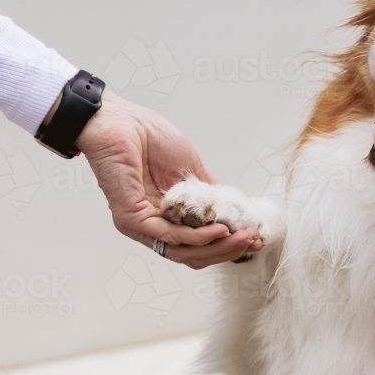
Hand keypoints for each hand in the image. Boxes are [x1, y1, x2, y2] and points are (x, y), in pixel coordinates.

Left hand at [76, 90, 262, 268]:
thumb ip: (210, 192)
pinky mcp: (131, 219)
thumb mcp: (191, 168)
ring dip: (218, 247)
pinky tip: (219, 229)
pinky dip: (198, 237)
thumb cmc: (147, 136)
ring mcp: (140, 225)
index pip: (198, 243)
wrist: (120, 119)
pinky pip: (169, 237)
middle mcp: (152, 225)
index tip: (253, 236)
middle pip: (194, 254)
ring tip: (241, 236)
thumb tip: (235, 209)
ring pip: (184, 252)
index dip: (227, 244)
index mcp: (165, 215)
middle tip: (252, 240)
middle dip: (227, 250)